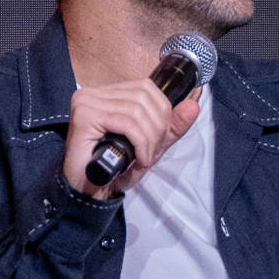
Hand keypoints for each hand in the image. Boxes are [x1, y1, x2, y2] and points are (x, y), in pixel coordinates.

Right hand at [62, 82, 201, 198]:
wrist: (91, 190)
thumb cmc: (117, 166)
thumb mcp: (152, 143)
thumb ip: (173, 125)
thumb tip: (194, 106)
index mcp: (107, 94)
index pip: (146, 88)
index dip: (162, 112)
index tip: (160, 138)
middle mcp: (93, 93)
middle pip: (144, 98)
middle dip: (158, 128)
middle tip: (152, 152)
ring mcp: (86, 102)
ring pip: (137, 111)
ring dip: (149, 139)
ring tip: (145, 158)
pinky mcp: (84, 116)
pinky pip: (127, 123)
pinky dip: (141, 143)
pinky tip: (139, 159)